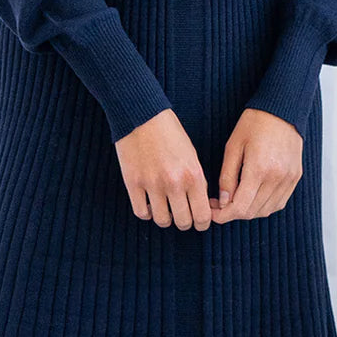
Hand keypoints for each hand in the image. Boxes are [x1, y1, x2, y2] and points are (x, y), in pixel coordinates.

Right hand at [114, 109, 212, 231]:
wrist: (141, 114)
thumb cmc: (169, 131)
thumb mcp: (191, 153)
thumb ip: (196, 180)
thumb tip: (200, 204)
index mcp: (193, 174)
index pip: (203, 215)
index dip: (203, 223)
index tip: (199, 221)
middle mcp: (174, 183)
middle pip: (183, 222)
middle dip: (184, 222)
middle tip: (182, 215)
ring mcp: (152, 184)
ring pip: (162, 221)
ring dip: (165, 218)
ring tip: (165, 209)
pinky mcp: (133, 183)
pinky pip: (141, 212)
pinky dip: (147, 212)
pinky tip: (149, 204)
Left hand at [209, 108, 302, 223]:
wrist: (282, 109)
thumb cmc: (254, 123)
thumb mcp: (233, 146)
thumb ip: (227, 176)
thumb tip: (223, 202)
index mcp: (259, 169)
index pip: (240, 207)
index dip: (223, 215)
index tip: (213, 213)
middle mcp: (276, 177)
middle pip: (252, 212)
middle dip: (233, 213)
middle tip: (219, 205)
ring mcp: (288, 179)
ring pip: (266, 211)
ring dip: (249, 211)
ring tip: (236, 200)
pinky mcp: (295, 177)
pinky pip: (279, 203)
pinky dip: (265, 206)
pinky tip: (254, 197)